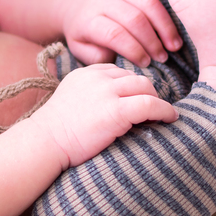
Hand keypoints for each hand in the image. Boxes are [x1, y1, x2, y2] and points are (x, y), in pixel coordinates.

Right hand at [33, 64, 176, 167]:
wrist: (45, 143)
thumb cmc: (56, 131)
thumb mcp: (71, 99)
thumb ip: (90, 93)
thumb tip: (113, 102)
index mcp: (86, 73)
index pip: (119, 72)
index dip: (131, 87)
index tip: (138, 100)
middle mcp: (97, 78)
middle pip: (136, 77)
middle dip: (147, 93)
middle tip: (152, 110)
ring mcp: (107, 92)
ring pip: (146, 87)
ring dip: (157, 101)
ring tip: (162, 115)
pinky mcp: (116, 111)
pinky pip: (151, 105)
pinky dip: (165, 111)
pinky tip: (170, 118)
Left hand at [60, 0, 181, 65]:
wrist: (78, 7)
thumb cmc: (86, 34)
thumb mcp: (82, 50)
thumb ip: (97, 56)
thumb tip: (118, 57)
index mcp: (90, 20)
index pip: (115, 35)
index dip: (134, 50)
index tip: (146, 63)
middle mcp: (104, 0)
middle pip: (134, 19)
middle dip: (152, 41)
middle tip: (164, 57)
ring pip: (147, 2)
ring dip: (164, 25)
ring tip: (174, 44)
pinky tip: (179, 3)